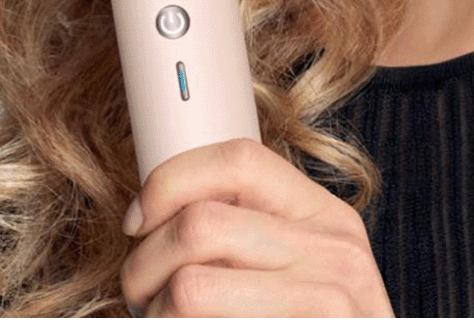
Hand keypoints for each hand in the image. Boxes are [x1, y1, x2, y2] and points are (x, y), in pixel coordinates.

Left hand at [119, 136, 394, 317]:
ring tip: (167, 325)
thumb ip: (254, 234)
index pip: (240, 159)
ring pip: (189, 287)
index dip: (171, 180)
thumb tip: (157, 208)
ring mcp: (327, 304)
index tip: (138, 220)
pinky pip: (199, 331)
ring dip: (154, 315)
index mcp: (326, 218)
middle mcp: (335, 252)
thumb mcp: (304, 273)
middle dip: (144, 265)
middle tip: (143, 297)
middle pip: (200, 225)